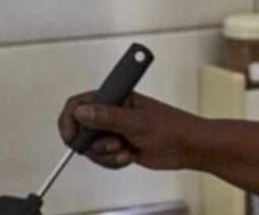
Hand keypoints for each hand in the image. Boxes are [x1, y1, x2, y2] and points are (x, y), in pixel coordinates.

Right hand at [58, 91, 204, 169]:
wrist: (188, 148)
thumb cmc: (173, 127)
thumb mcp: (138, 121)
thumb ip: (108, 117)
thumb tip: (82, 112)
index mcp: (116, 97)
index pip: (80, 102)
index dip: (70, 117)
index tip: (70, 135)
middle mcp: (112, 112)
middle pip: (81, 129)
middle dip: (93, 143)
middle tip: (112, 144)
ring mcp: (115, 130)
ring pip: (91, 147)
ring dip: (106, 153)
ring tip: (125, 150)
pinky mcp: (119, 146)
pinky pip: (103, 158)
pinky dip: (113, 161)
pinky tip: (130, 156)